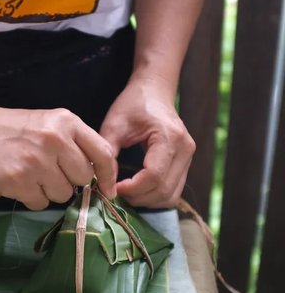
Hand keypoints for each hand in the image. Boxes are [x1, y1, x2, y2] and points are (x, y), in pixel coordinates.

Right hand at [0, 105, 116, 209]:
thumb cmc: (22, 130)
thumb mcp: (54, 124)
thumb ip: (78, 144)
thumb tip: (102, 177)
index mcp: (67, 122)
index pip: (102, 154)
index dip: (108, 176)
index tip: (108, 190)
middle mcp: (54, 140)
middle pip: (83, 179)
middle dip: (71, 180)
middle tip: (52, 170)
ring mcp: (35, 162)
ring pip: (63, 195)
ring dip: (51, 190)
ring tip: (34, 174)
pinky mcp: (18, 181)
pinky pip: (40, 204)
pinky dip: (33, 198)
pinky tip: (22, 181)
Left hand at [99, 75, 194, 207]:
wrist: (154, 91)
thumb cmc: (133, 104)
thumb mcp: (114, 124)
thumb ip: (108, 154)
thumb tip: (104, 184)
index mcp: (170, 137)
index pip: (154, 176)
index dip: (131, 189)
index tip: (112, 187)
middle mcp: (185, 150)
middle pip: (164, 191)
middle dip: (137, 198)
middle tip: (115, 192)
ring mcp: (188, 158)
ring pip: (170, 196)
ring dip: (146, 201)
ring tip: (124, 192)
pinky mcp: (185, 164)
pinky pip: (172, 191)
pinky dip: (154, 196)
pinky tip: (136, 189)